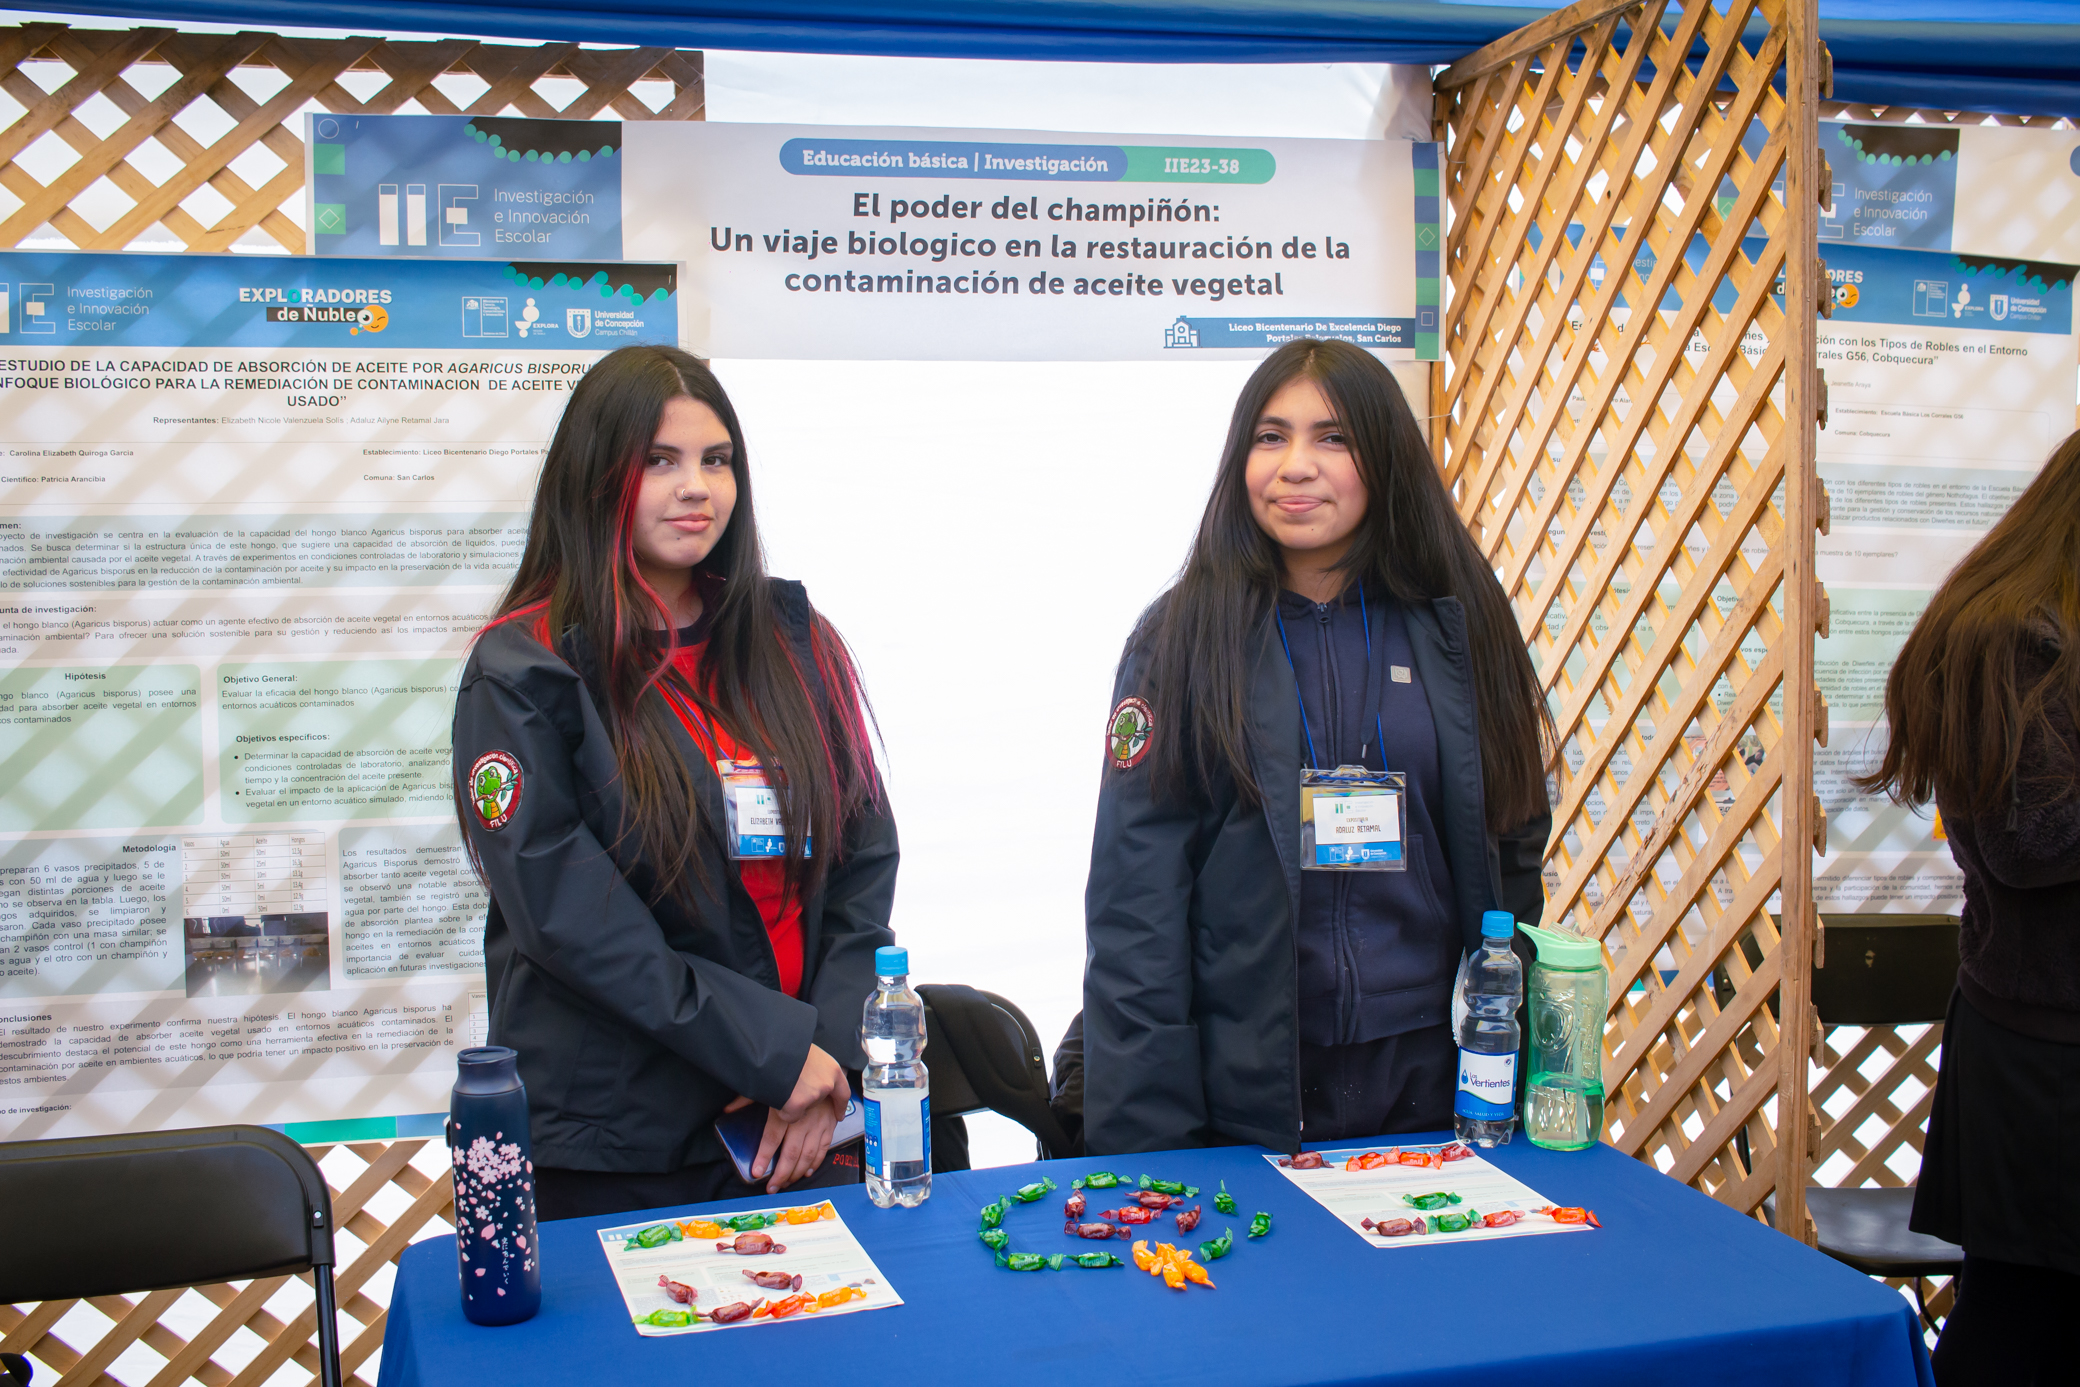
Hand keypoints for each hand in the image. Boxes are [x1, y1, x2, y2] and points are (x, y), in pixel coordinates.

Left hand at [753, 1045, 848, 1191]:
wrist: (819, 1060)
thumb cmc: (790, 1071)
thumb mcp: (766, 1083)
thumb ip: (746, 1099)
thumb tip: (726, 1110)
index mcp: (785, 1108)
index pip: (771, 1138)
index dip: (763, 1157)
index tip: (756, 1172)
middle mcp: (803, 1118)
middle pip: (791, 1153)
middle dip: (781, 1174)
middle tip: (771, 1188)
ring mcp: (818, 1121)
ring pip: (808, 1154)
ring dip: (797, 1172)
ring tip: (787, 1183)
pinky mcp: (829, 1122)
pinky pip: (824, 1146)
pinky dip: (816, 1161)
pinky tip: (807, 1171)